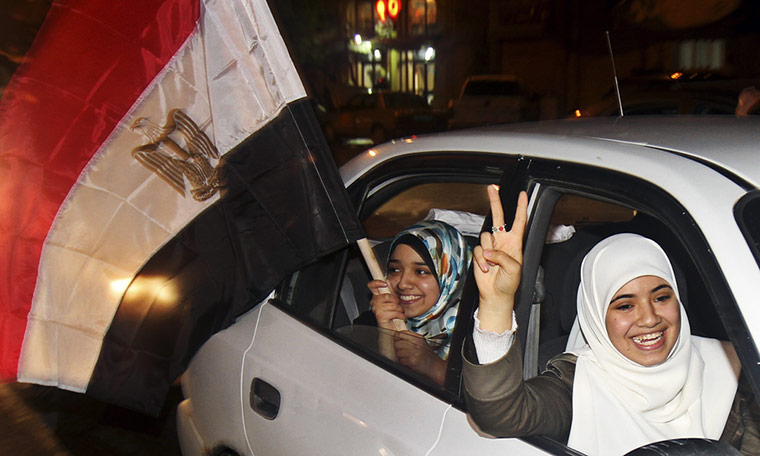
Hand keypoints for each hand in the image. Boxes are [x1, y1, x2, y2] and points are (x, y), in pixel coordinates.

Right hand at [368, 279, 405, 329]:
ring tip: (398, 312)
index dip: (377, 282)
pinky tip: (399, 317)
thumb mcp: (391, 300)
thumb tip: (387, 281)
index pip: (372, 286)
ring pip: (393, 305)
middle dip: (395, 300)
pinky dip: (400, 315)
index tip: (384, 283)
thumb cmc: (391, 315)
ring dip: (399, 309)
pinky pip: (394, 312)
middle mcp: (374, 303)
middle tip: (396, 305)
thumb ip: (389, 290)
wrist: (390, 328)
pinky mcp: (381, 316)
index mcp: (376, 297)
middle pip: (386, 295)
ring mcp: (377, 309)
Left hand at [393, 331, 445, 384]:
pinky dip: (404, 363)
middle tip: (404, 352)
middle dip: (399, 348)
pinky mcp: (412, 360)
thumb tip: (397, 336)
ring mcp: (414, 352)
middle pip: (398, 343)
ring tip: (409, 358)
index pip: (402, 333)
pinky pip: (401, 360)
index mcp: (419, 338)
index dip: (397, 337)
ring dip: (401, 357)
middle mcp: (417, 344)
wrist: (436, 368)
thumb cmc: (429, 358)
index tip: (397, 341)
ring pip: (398, 352)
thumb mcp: (422, 344)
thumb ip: (411, 339)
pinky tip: (410, 363)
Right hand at [473, 185, 527, 331]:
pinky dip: (480, 260)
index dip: (521, 207)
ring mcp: (490, 248)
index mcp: (515, 243)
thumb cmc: (509, 283)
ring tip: (492, 265)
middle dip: (495, 202)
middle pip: (498, 217)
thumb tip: (488, 251)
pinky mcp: (480, 254)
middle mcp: (502, 242)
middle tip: (492, 188)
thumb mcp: (514, 269)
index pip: (519, 221)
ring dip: (487, 252)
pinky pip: (477, 250)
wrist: (496, 295)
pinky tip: (486, 268)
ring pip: (485, 237)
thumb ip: (502, 257)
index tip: (523, 195)